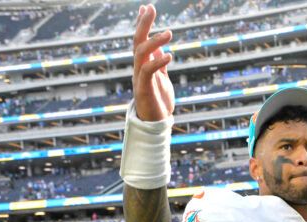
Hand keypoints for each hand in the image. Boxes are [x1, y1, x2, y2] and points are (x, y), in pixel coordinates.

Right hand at [132, 4, 174, 120]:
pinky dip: (158, 62)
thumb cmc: (159, 102)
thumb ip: (159, 64)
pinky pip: (148, 71)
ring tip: (169, 33)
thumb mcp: (162, 79)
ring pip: (141, 54)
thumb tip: (161, 48)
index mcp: (143, 65)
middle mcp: (139, 68)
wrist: (155, 124)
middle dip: (143, 24)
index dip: (142, 23)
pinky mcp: (144, 89)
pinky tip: (169, 56)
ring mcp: (140, 78)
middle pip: (138, 41)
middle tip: (150, 8)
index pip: (140, 40)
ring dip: (154, 41)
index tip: (146, 7)